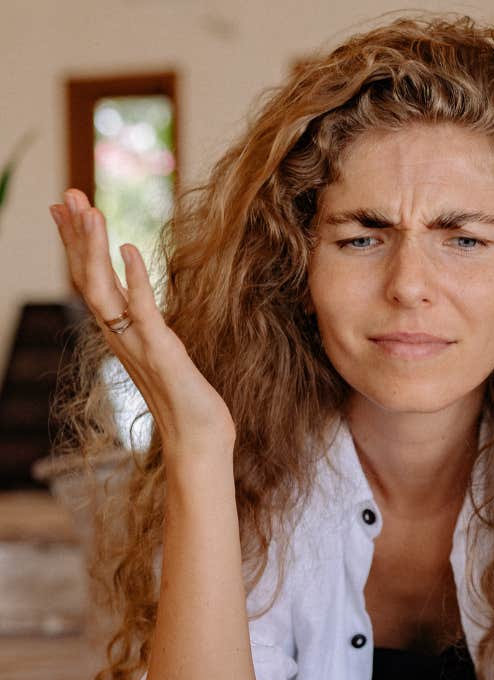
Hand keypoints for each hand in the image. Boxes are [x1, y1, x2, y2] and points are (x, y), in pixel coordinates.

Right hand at [49, 189, 236, 456]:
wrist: (198, 440)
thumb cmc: (185, 402)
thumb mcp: (162, 354)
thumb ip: (148, 328)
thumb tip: (140, 304)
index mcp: (121, 335)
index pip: (91, 281)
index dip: (77, 245)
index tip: (65, 210)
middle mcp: (120, 337)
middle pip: (87, 278)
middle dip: (76, 235)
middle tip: (66, 194)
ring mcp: (137, 344)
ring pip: (103, 289)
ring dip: (93, 248)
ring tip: (87, 209)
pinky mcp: (162, 351)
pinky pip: (142, 310)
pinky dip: (135, 277)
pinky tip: (129, 248)